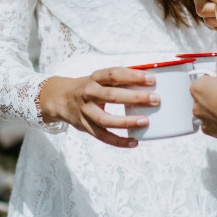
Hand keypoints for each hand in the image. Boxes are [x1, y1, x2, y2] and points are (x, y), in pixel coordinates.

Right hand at [37, 68, 157, 147]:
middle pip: (112, 96)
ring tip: (145, 121)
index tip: (151, 80)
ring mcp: (86, 112)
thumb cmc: (89, 87)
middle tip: (155, 100)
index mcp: (94, 78)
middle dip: (135, 98)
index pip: (114, 74)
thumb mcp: (99, 79)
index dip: (133, 76)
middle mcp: (88, 94)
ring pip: (106, 119)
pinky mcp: (85, 127)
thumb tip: (149, 83)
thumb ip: (119, 81)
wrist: (60, 99)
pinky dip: (119, 141)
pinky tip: (134, 142)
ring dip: (127, 121)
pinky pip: (103, 136)